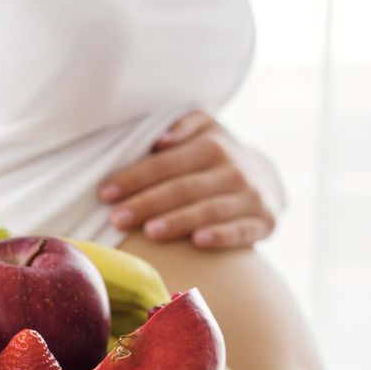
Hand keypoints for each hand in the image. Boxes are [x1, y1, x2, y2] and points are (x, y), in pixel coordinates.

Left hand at [98, 110, 282, 248]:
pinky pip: (241, 231)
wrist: (264, 180)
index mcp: (212, 144)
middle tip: (117, 219)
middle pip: (184, 188)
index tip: (105, 194)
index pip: (165, 163)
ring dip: (179, 221)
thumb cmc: (215, 158)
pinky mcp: (265, 221)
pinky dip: (220, 236)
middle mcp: (234, 169)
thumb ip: (180, 127)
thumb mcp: (203, 130)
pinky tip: (197, 242)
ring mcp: (252, 196)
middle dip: (147, 203)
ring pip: (210, 209)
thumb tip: (159, 141)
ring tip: (150, 233)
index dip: (134, 178)